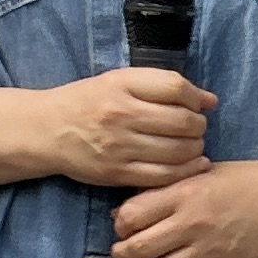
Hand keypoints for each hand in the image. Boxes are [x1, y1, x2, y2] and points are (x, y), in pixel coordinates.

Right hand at [0, 67, 216, 193]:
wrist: (46, 130)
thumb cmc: (88, 102)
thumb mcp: (120, 81)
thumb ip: (163, 86)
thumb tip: (211, 100)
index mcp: (121, 85)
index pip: (176, 88)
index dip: (195, 98)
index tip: (196, 105)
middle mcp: (120, 114)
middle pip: (183, 122)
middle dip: (199, 126)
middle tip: (196, 128)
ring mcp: (119, 146)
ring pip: (178, 151)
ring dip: (195, 148)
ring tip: (191, 145)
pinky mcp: (117, 173)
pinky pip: (164, 176)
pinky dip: (186, 171)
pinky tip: (190, 164)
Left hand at [113, 145, 257, 257]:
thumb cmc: (245, 181)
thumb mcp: (202, 172)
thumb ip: (166, 189)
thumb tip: (124, 212)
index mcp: (187, 193)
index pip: (133, 215)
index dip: (120, 224)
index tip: (120, 226)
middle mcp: (195, 223)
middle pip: (140, 247)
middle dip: (122, 254)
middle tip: (119, 254)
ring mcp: (211, 250)